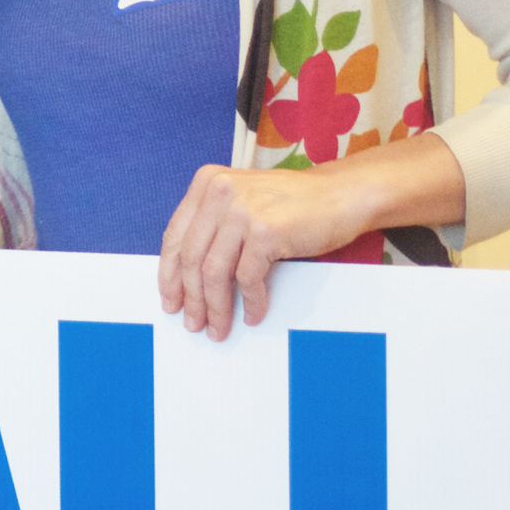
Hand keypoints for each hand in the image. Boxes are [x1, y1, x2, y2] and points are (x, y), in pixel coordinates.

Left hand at [157, 133, 464, 339]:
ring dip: (216, 307)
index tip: (170, 299)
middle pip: (191, 257)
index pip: (176, 236)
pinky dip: (250, 302)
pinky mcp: (267, 230)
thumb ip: (214, 226)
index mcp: (206, 182)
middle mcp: (219, 191)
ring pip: (214, 272)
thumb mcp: (242, 202)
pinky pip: (248, 278)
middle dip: (191, 297)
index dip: (169, 274)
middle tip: (193, 322)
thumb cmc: (292, 205)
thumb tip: (186, 277)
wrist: (341, 195)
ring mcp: (243, 209)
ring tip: (219, 327)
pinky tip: (252, 314)